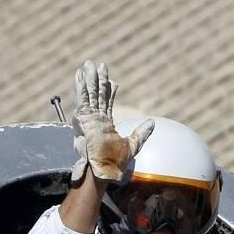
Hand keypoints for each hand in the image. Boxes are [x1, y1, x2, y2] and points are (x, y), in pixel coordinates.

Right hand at [71, 60, 153, 183]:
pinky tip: (80, 75)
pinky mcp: (84, 120)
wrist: (104, 170)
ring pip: (89, 94)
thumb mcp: (132, 144)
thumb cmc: (115, 163)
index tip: (111, 80)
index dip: (108, 90)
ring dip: (88, 79)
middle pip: (97, 95)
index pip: (106, 102)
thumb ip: (141, 133)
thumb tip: (152, 122)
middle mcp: (96, 120)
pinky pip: (82, 99)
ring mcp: (89, 119)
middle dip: (97, 80)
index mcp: (105, 125)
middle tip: (97, 65)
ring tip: (88, 64)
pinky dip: (81, 87)